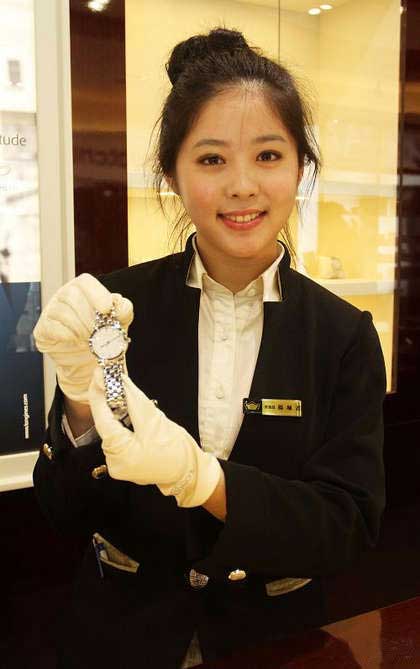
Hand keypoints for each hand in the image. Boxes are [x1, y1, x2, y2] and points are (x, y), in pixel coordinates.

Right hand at [33, 274, 132, 403]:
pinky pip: (51, 328)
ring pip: (62, 312)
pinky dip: (67, 335)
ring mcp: (50, 312)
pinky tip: (77, 341)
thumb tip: (119, 305)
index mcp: (83, 289)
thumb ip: (123, 310)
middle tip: (99, 332)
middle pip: (71, 295)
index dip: (97, 293)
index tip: (107, 309)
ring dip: (80, 327)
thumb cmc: (105, 336)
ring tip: (90, 340)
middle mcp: (63, 296)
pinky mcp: (42, 330)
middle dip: (88, 316)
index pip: (85, 282)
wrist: (90, 361)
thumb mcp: (120, 322)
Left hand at [88, 368, 221, 507]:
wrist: (191, 471)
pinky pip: (120, 436)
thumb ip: (133, 399)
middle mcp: (114, 462)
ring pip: (113, 428)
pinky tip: (129, 409)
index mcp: (120, 454)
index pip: (101, 418)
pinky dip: (123, 421)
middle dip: (109, 400)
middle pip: (106, 423)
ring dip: (117, 409)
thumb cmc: (177, 451)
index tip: (99, 374)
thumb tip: (120, 380)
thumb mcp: (154, 420)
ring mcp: (118, 463)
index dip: (99, 394)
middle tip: (111, 377)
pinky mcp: (124, 460)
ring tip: (123, 391)